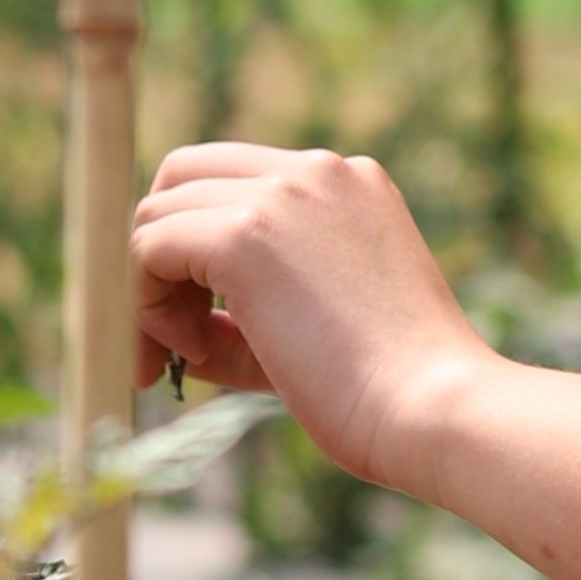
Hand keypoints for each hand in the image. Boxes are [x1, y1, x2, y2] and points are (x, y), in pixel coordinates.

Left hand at [129, 139, 490, 486]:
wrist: (435, 408)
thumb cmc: (392, 392)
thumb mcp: (318, 329)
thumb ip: (250, 314)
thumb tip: (175, 330)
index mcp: (347, 184)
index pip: (232, 179)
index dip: (196, 247)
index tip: (202, 325)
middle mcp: (315, 171)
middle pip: (181, 177)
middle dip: (160, 254)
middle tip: (177, 339)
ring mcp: (281, 194)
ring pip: (156, 213)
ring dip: (150, 289)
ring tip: (192, 357)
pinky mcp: (246, 234)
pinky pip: (147, 249)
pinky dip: (145, 304)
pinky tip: (192, 356)